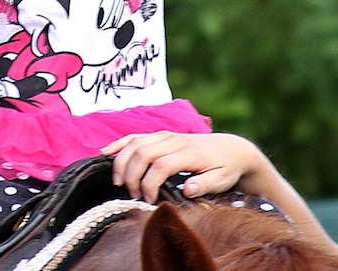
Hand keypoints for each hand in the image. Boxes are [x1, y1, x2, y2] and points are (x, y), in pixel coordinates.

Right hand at [100, 131, 262, 203]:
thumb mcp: (222, 180)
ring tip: (118, 182)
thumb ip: (204, 184)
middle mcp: (173, 141)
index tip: (148, 201)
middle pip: (142, 153)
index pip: (160, 166)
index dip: (149, 184)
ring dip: (122, 162)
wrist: (231, 148)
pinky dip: (119, 144)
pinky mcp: (160, 135)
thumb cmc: (225, 167)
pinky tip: (106, 152)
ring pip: (135, 143)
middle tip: (132, 195)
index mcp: (188, 153)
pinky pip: (135, 136)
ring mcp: (165, 135)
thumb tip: (187, 189)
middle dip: (131, 176)